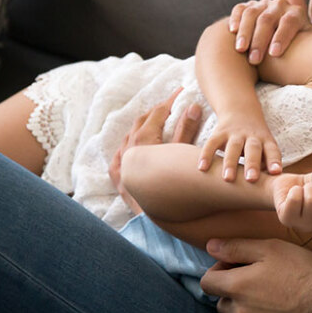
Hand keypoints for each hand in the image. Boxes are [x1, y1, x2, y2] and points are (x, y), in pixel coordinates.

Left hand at [110, 88, 183, 212]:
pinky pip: (120, 154)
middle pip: (141, 122)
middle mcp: (128, 150)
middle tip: (170, 104)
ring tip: (156, 121)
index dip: (170, 101)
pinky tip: (134, 146)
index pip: (157, 113)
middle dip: (156, 111)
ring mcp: (121, 163)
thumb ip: (186, 130)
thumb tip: (193, 106)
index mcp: (143, 141)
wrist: (158, 220)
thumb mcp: (182, 155)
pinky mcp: (118, 177)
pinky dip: (129, 144)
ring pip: (129, 137)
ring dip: (143, 126)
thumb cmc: (174, 186)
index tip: (181, 92)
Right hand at [197, 115, 282, 182]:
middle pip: (253, 149)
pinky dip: (206, 155)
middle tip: (251, 179)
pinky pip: (212, 143)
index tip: (276, 172)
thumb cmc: (256, 140)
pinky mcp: (220, 132)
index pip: (272, 150)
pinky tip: (202, 168)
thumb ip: (265, 164)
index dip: (274, 160)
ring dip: (230, 162)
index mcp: (266, 140)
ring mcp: (235, 133)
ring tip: (227, 179)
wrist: (241, 109)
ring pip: (233, 147)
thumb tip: (267, 189)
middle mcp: (252, 136)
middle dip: (252, 164)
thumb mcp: (265, 147)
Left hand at [201, 238, 311, 312]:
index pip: (207, 281)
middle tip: (253, 271)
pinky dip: (256, 307)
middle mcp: (239, 310)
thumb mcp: (269, 249)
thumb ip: (237, 247)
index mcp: (236, 287)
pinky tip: (275, 296)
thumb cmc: (299, 271)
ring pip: (235, 310)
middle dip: (229, 284)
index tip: (237, 260)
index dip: (218, 267)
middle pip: (219, 298)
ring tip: (264, 285)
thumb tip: (211, 246)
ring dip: (242, 298)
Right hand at [228, 0, 311, 64]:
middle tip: (254, 60)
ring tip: (240, 50)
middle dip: (260, 40)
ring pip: (252, 13)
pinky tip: (231, 31)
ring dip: (245, 32)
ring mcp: (263, 4)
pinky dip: (235, 18)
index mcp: (297, 13)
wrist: (282, 43)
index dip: (282, 37)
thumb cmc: (297, 51)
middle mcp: (280, 5)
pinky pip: (240, 9)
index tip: (275, 54)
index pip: (289, 22)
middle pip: (268, 19)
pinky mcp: (248, 7)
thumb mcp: (308, 47)